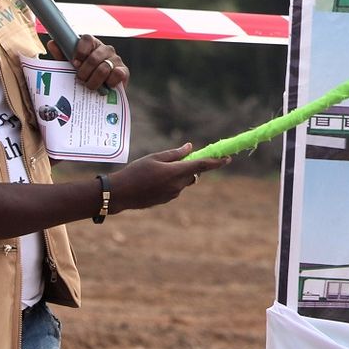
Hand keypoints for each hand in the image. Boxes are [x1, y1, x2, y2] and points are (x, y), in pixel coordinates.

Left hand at [68, 34, 128, 91]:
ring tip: (90, 86)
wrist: (100, 95)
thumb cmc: (84, 77)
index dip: (80, 51)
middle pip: (94, 57)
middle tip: (80, 79)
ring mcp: (116, 60)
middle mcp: (105, 50)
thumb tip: (52, 43)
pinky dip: (110, 82)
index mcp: (92, 45)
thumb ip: (62, 56)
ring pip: (104, 67)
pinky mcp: (124, 71)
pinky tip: (105, 87)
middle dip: (84, 72)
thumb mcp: (70, 67)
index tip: (74, 63)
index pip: (87, 39)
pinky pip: (117, 74)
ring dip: (94, 81)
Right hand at [110, 143, 227, 211]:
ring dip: (178, 174)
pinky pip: (175, 188)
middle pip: (193, 174)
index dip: (216, 162)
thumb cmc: (136, 172)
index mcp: (176, 172)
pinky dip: (171, 182)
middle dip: (191, 166)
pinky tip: (153, 180)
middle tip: (180, 158)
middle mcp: (178, 185)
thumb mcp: (155, 157)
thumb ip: (175, 153)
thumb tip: (190, 147)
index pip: (202, 166)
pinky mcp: (166, 200)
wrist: (121, 193)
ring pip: (183, 182)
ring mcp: (173, 195)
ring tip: (157, 170)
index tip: (227, 158)